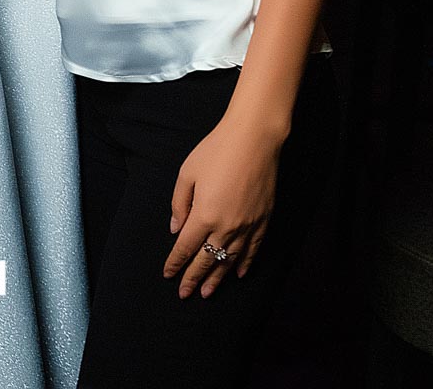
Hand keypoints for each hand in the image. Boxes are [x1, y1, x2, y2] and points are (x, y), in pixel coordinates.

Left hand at [163, 114, 282, 298]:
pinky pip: (253, 249)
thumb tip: (175, 229)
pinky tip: (238, 274)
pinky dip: (244, 263)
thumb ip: (179, 204)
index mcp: (204, 215)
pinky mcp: (263, 220)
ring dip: (217, 278)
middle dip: (193, 278)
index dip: (176, 262)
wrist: (254, 139)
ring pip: (230, 260)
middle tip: (184, 294)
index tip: (168, 274)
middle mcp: (226, 226)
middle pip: (207, 260)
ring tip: (207, 293)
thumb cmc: (216, 151)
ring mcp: (248, 226)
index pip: (186, 247)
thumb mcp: (187, 173)